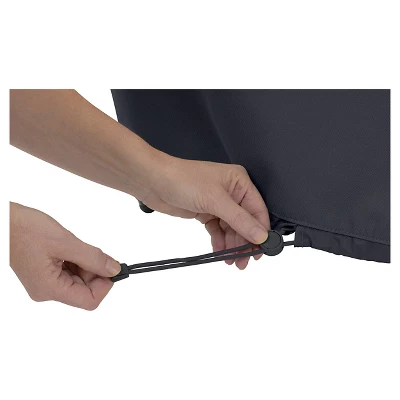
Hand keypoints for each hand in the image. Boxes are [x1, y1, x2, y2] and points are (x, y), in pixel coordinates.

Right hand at [9, 203, 119, 309]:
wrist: (2, 221)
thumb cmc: (24, 230)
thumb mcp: (66, 242)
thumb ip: (93, 258)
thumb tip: (114, 269)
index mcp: (50, 289)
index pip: (89, 300)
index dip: (105, 284)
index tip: (112, 267)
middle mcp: (47, 291)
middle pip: (85, 290)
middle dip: (95, 271)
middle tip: (95, 251)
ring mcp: (45, 283)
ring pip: (78, 280)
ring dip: (86, 264)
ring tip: (76, 246)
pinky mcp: (44, 273)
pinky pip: (69, 272)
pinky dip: (77, 261)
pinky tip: (70, 248)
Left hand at [138, 158, 270, 268]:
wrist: (153, 182)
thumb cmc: (182, 179)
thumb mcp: (215, 200)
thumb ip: (240, 220)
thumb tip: (261, 235)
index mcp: (239, 181)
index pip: (257, 210)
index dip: (261, 231)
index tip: (262, 250)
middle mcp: (231, 192)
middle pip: (245, 222)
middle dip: (245, 242)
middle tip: (244, 261)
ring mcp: (218, 203)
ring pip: (232, 228)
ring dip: (232, 245)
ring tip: (231, 260)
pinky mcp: (206, 212)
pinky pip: (218, 230)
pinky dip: (220, 241)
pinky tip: (220, 252)